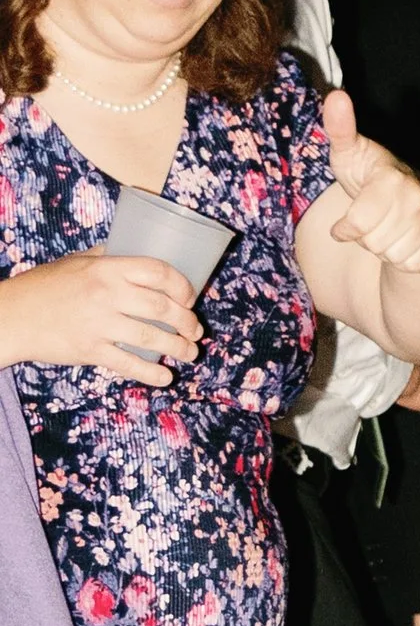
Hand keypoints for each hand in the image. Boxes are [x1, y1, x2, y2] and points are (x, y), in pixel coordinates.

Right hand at [0, 252, 199, 385]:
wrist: (12, 315)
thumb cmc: (45, 286)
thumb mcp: (75, 262)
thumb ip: (106, 256)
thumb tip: (133, 248)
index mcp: (106, 269)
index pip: (158, 271)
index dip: (182, 285)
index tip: (190, 297)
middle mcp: (106, 295)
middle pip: (162, 307)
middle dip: (187, 322)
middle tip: (195, 330)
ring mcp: (99, 324)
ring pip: (151, 339)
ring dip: (178, 349)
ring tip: (190, 353)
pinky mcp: (90, 350)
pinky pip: (129, 364)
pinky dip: (152, 373)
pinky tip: (166, 377)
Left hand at [320, 91, 419, 272]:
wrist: (405, 196)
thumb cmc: (367, 173)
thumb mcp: (349, 151)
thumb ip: (340, 127)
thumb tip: (336, 95)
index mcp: (393, 179)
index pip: (359, 223)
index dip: (346, 227)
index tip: (344, 221)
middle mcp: (418, 199)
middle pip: (373, 242)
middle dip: (364, 236)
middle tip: (370, 217)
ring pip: (390, 255)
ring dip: (381, 246)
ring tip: (384, 225)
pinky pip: (407, 265)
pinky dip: (398, 257)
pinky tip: (399, 237)